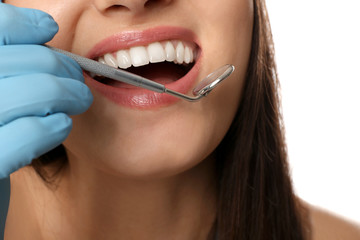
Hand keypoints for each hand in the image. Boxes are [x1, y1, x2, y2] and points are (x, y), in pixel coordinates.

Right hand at [0, 3, 92, 178]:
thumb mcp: (1, 87)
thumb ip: (12, 63)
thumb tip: (44, 29)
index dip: (20, 24)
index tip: (48, 28)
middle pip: (14, 61)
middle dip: (57, 64)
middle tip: (76, 75)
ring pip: (31, 93)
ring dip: (66, 93)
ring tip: (80, 99)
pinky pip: (27, 134)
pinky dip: (52, 126)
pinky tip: (62, 124)